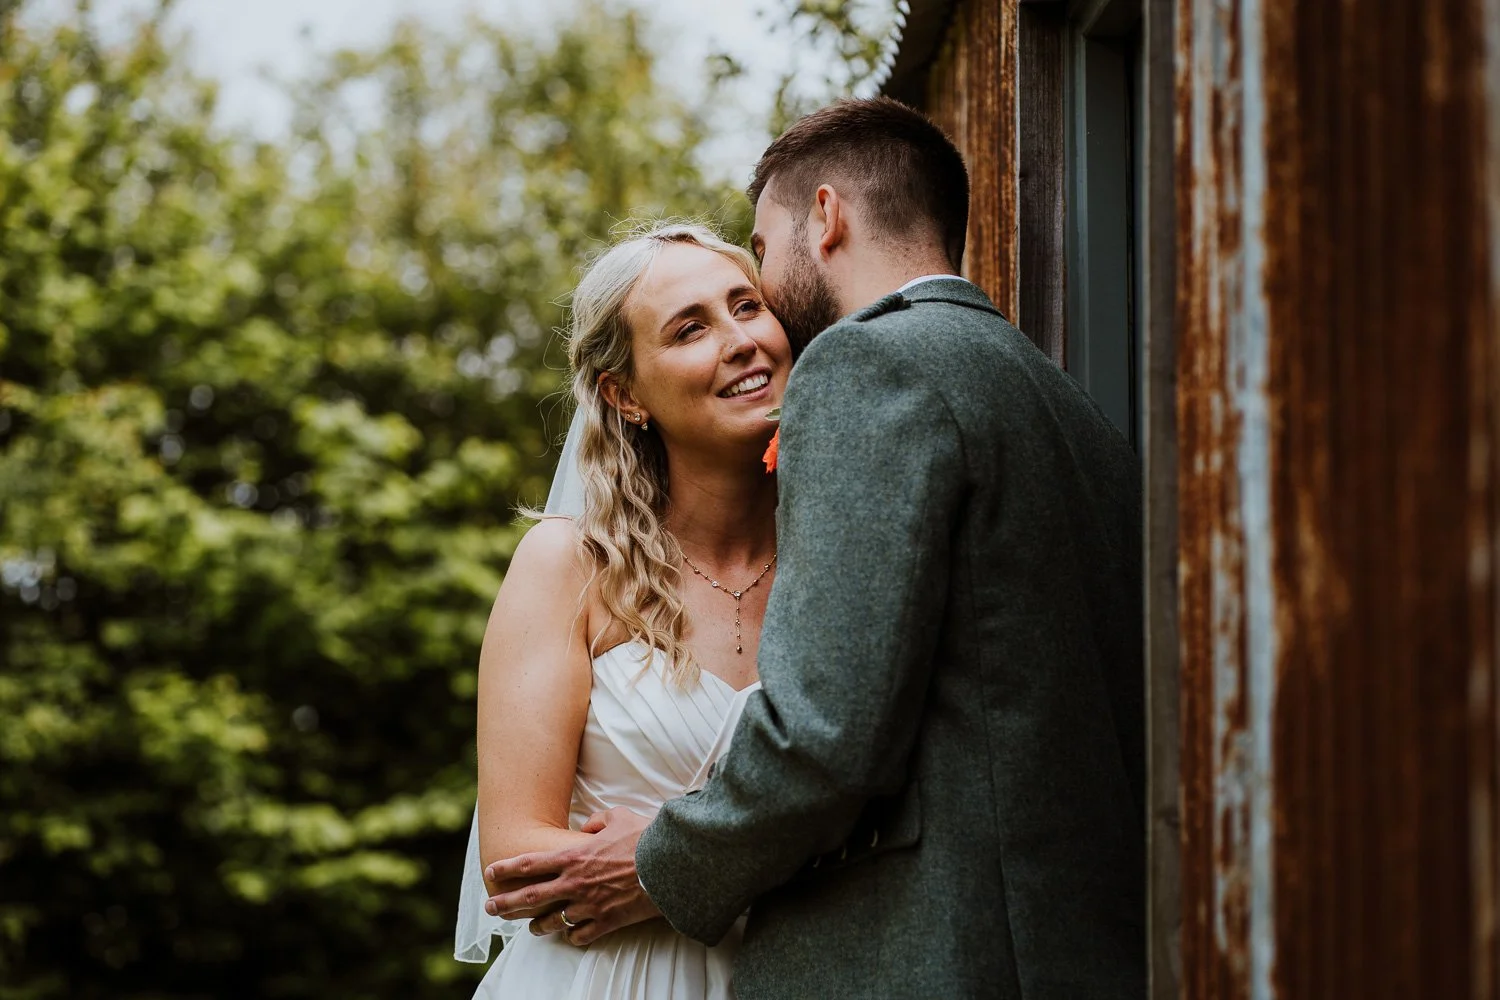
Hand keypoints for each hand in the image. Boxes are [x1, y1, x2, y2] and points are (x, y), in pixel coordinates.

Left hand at [484, 807, 661, 946]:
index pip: (529, 863)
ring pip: (552, 921)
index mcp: (573, 856)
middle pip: (530, 896)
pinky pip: (581, 935)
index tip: (490, 872)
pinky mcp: (606, 922)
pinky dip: (573, 936)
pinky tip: (570, 936)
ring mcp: (588, 905)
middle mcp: (574, 883)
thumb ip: (597, 821)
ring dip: (537, 926)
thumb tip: (587, 827)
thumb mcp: (618, 817)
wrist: (668, 865)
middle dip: (506, 903)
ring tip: (529, 929)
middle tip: (490, 908)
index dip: (506, 868)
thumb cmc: (644, 838)